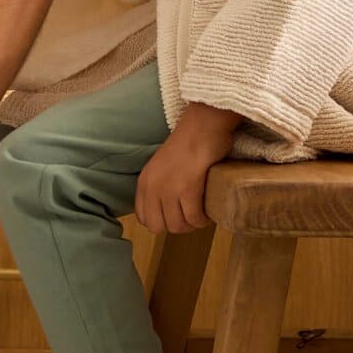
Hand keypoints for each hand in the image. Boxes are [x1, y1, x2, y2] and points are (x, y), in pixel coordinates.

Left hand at [136, 108, 239, 234]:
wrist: (202, 126)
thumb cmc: (188, 144)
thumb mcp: (162, 167)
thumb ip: (159, 186)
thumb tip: (167, 210)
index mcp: (144, 182)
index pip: (144, 218)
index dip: (162, 222)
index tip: (177, 215)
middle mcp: (152, 187)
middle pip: (159, 227)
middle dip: (178, 226)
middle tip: (192, 216)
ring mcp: (168, 189)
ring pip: (178, 226)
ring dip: (193, 224)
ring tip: (202, 214)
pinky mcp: (187, 188)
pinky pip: (194, 217)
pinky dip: (203, 219)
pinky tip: (209, 211)